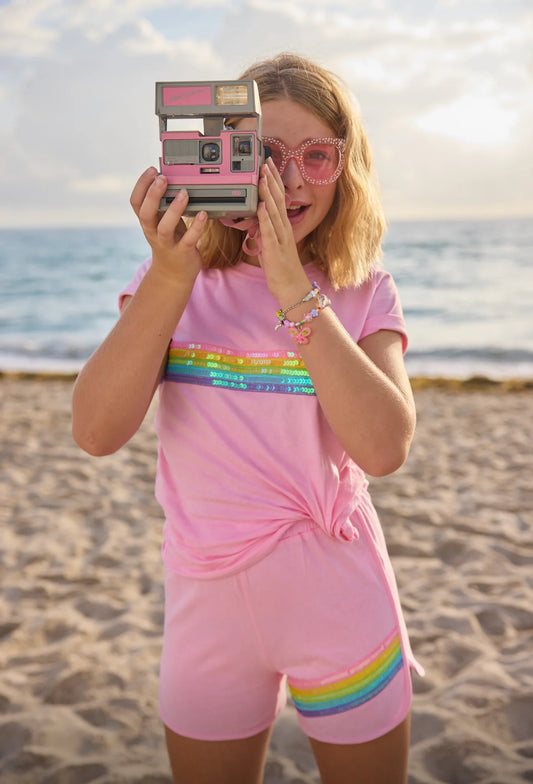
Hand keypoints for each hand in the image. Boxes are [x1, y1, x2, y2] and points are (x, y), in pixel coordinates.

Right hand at [130, 167, 207, 282]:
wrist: (173, 274)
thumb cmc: (170, 241)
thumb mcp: (162, 222)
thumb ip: (164, 205)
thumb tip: (172, 179)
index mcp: (147, 222)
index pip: (136, 202)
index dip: (141, 185)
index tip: (152, 170)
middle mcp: (153, 232)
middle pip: (146, 213)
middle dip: (152, 195)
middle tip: (162, 178)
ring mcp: (167, 244)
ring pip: (165, 227)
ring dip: (174, 209)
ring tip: (184, 193)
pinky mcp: (183, 252)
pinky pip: (189, 239)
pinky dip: (197, 227)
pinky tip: (204, 214)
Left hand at [256, 158, 309, 303]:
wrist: (293, 287)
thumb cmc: (282, 269)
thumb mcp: (272, 244)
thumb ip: (266, 230)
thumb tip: (258, 218)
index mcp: (283, 226)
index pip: (279, 198)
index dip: (273, 180)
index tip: (268, 164)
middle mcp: (284, 228)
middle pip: (278, 199)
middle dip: (271, 179)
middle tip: (265, 161)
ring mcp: (280, 238)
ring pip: (274, 211)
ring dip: (268, 192)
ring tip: (262, 176)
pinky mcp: (274, 249)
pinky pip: (269, 230)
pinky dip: (265, 217)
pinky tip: (261, 205)